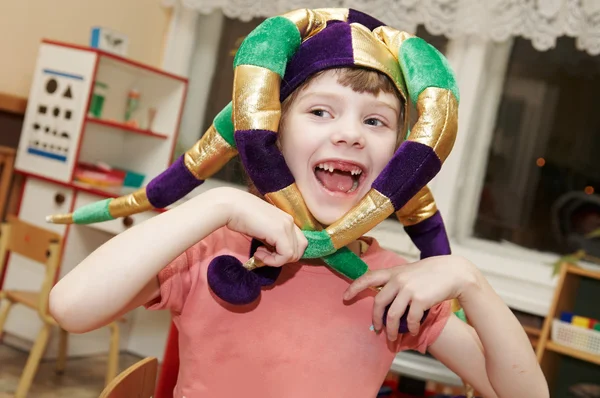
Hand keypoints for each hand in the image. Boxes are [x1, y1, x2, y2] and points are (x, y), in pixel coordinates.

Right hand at [214, 187, 307, 266]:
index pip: (298, 242)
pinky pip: (285, 255)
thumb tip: (273, 255)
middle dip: (283, 258)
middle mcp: (289, 221)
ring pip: (294, 254)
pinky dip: (273, 261)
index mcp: (286, 219)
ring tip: (259, 253)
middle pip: (300, 249)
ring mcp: (286, 225)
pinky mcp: (280, 232)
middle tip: (265, 255)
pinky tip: (258, 253)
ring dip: (276, 260)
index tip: (266, 252)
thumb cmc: (240, 216)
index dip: (284, 252)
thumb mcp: (261, 230)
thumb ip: (271, 240)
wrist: (230, 206)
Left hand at [343, 255, 478, 340]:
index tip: (345, 297)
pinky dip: (411, 328)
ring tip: (393, 338)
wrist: (453, 272)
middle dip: (376, 319)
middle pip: (378, 303)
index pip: (368, 277)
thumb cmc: (431, 273)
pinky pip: (410, 319)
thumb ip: (396, 282)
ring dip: (392, 330)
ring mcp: (408, 289)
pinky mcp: (420, 299)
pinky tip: (414, 331)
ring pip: (393, 315)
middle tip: (377, 329)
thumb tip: (384, 301)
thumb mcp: (409, 272)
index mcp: (393, 272)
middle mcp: (398, 279)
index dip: (355, 287)